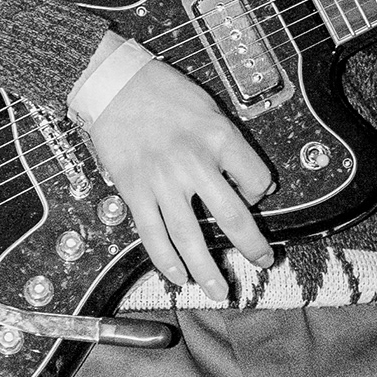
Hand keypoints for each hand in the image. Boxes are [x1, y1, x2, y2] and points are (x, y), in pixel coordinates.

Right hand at [87, 54, 273, 298]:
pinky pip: (153, 235)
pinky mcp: (135, 191)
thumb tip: (250, 180)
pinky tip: (178, 277)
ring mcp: (162, 181)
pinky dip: (166, 261)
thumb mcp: (209, 107)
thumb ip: (229, 143)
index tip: (253, 197)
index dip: (261, 194)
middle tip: (263, 262)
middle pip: (231, 217)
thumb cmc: (163, 91)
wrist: (113, 85)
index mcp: (218, 137)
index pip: (257, 180)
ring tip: (219, 291)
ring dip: (206, 269)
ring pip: (189, 237)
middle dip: (251, 247)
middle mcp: (194, 162)